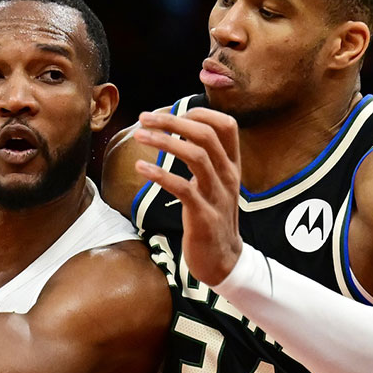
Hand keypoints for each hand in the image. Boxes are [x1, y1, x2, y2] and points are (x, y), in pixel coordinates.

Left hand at [133, 108, 242, 285]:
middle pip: (206, 136)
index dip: (200, 112)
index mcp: (232, 167)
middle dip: (174, 121)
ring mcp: (218, 196)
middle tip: (144, 116)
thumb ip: (204, 162)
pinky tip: (141, 167)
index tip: (173, 110)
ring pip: (197, 157)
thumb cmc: (212, 220)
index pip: (226, 126)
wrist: (224, 262)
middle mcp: (228, 177)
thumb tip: (179, 135)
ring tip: (139, 135)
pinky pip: (183, 188)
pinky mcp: (204, 217)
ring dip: (165, 142)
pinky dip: (160, 174)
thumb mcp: (215, 186)